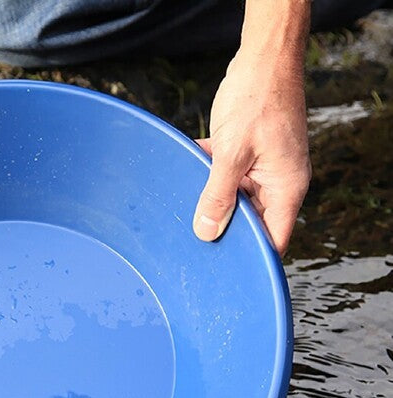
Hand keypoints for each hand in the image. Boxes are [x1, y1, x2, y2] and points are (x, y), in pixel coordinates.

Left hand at [192, 48, 310, 255]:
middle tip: (191, 240)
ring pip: (234, 200)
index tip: (223, 268)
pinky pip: (226, 177)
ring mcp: (263, 169)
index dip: (251, 257)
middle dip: (223, 229)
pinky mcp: (248, 156)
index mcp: (285, 188)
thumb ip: (218, 196)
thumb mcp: (231, 153)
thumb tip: (206, 233)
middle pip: (251, 222)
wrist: (264, 57)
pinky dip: (207, 175)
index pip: (273, 239)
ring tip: (184, 206)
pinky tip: (187, 169)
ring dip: (210, 200)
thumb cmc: (258, 99)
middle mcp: (278, 183)